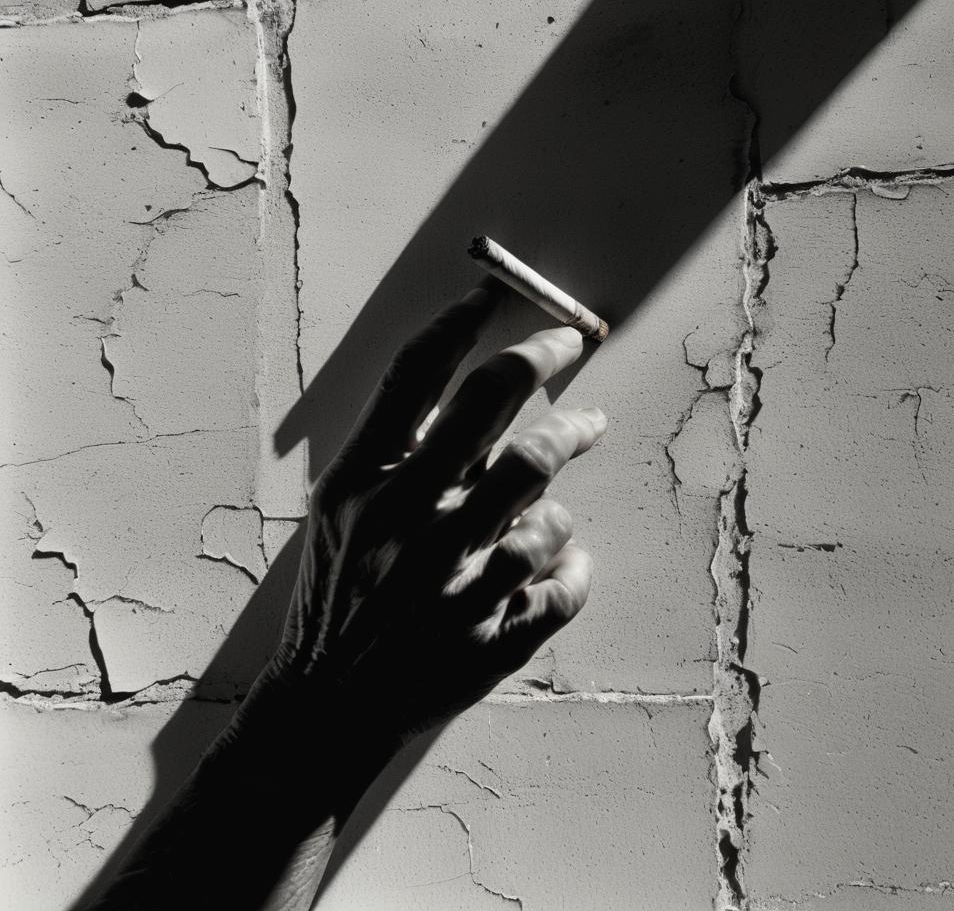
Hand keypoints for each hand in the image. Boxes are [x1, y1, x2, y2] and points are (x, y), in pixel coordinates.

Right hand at [268, 286, 605, 741]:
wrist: (329, 702)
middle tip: (573, 338)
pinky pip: (567, 579)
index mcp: (361, 486)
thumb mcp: (338, 511)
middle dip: (543, 357)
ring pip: (546, 490)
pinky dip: (575, 562)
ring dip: (569, 450)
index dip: (459, 320)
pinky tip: (563, 558)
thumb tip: (470, 382)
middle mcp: (407, 524)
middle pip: (494, 410)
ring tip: (586, 430)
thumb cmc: (338, 593)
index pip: (413, 375)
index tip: (494, 290)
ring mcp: (452, 582)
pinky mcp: (492, 637)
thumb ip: (392, 449)